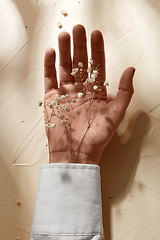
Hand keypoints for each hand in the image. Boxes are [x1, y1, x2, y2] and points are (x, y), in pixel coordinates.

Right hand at [44, 24, 134, 164]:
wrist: (76, 153)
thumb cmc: (97, 137)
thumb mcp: (115, 114)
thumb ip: (124, 92)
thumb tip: (131, 70)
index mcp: (96, 92)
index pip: (97, 66)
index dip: (97, 50)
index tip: (96, 34)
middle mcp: (80, 90)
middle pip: (80, 63)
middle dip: (79, 46)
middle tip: (79, 28)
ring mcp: (65, 93)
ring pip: (64, 67)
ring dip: (63, 51)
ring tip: (64, 35)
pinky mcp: (51, 99)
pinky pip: (49, 79)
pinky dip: (49, 65)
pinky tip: (50, 52)